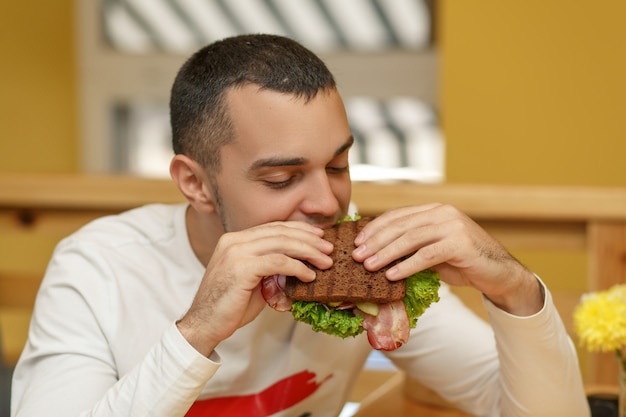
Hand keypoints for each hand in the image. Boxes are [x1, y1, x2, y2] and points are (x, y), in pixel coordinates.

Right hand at [177, 221, 332, 355]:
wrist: (204, 325)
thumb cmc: (229, 307)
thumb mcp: (254, 282)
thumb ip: (272, 269)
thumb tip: (300, 265)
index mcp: (235, 240)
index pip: (273, 228)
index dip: (299, 230)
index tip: (319, 236)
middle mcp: (234, 240)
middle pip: (280, 232)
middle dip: (309, 239)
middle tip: (328, 248)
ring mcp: (236, 252)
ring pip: (282, 243)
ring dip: (308, 252)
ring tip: (325, 262)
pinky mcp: (241, 267)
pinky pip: (278, 262)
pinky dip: (298, 267)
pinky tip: (309, 276)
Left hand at [351, 204, 543, 315]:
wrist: (500, 274)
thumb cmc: (463, 263)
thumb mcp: (433, 250)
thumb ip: (411, 246)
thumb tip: (376, 253)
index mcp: (434, 210)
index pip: (397, 215)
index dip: (375, 228)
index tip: (357, 241)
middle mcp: (443, 213)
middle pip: (401, 226)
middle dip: (376, 241)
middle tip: (357, 256)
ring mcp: (453, 226)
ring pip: (411, 239)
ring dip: (386, 254)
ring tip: (369, 266)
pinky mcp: (460, 244)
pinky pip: (427, 255)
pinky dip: (406, 266)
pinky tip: (392, 276)